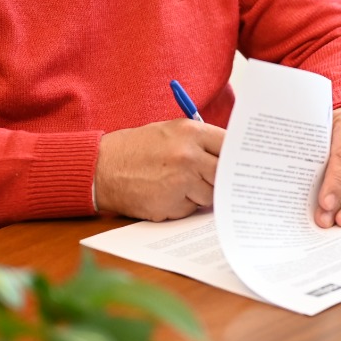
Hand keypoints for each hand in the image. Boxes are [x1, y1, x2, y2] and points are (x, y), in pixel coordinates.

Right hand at [93, 119, 223, 220]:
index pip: (230, 145)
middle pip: (224, 173)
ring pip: (210, 195)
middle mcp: (188, 156)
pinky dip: (183, 205)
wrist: (102, 168)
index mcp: (190, 133)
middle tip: (211, 178)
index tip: (238, 163)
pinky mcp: (171, 204)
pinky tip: (166, 194)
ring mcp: (181, 182)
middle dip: (219, 178)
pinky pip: (191, 209)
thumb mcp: (169, 131)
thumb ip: (199, 141)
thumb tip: (230, 154)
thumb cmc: (136, 148)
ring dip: (200, 194)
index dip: (234, 156)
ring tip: (178, 183)